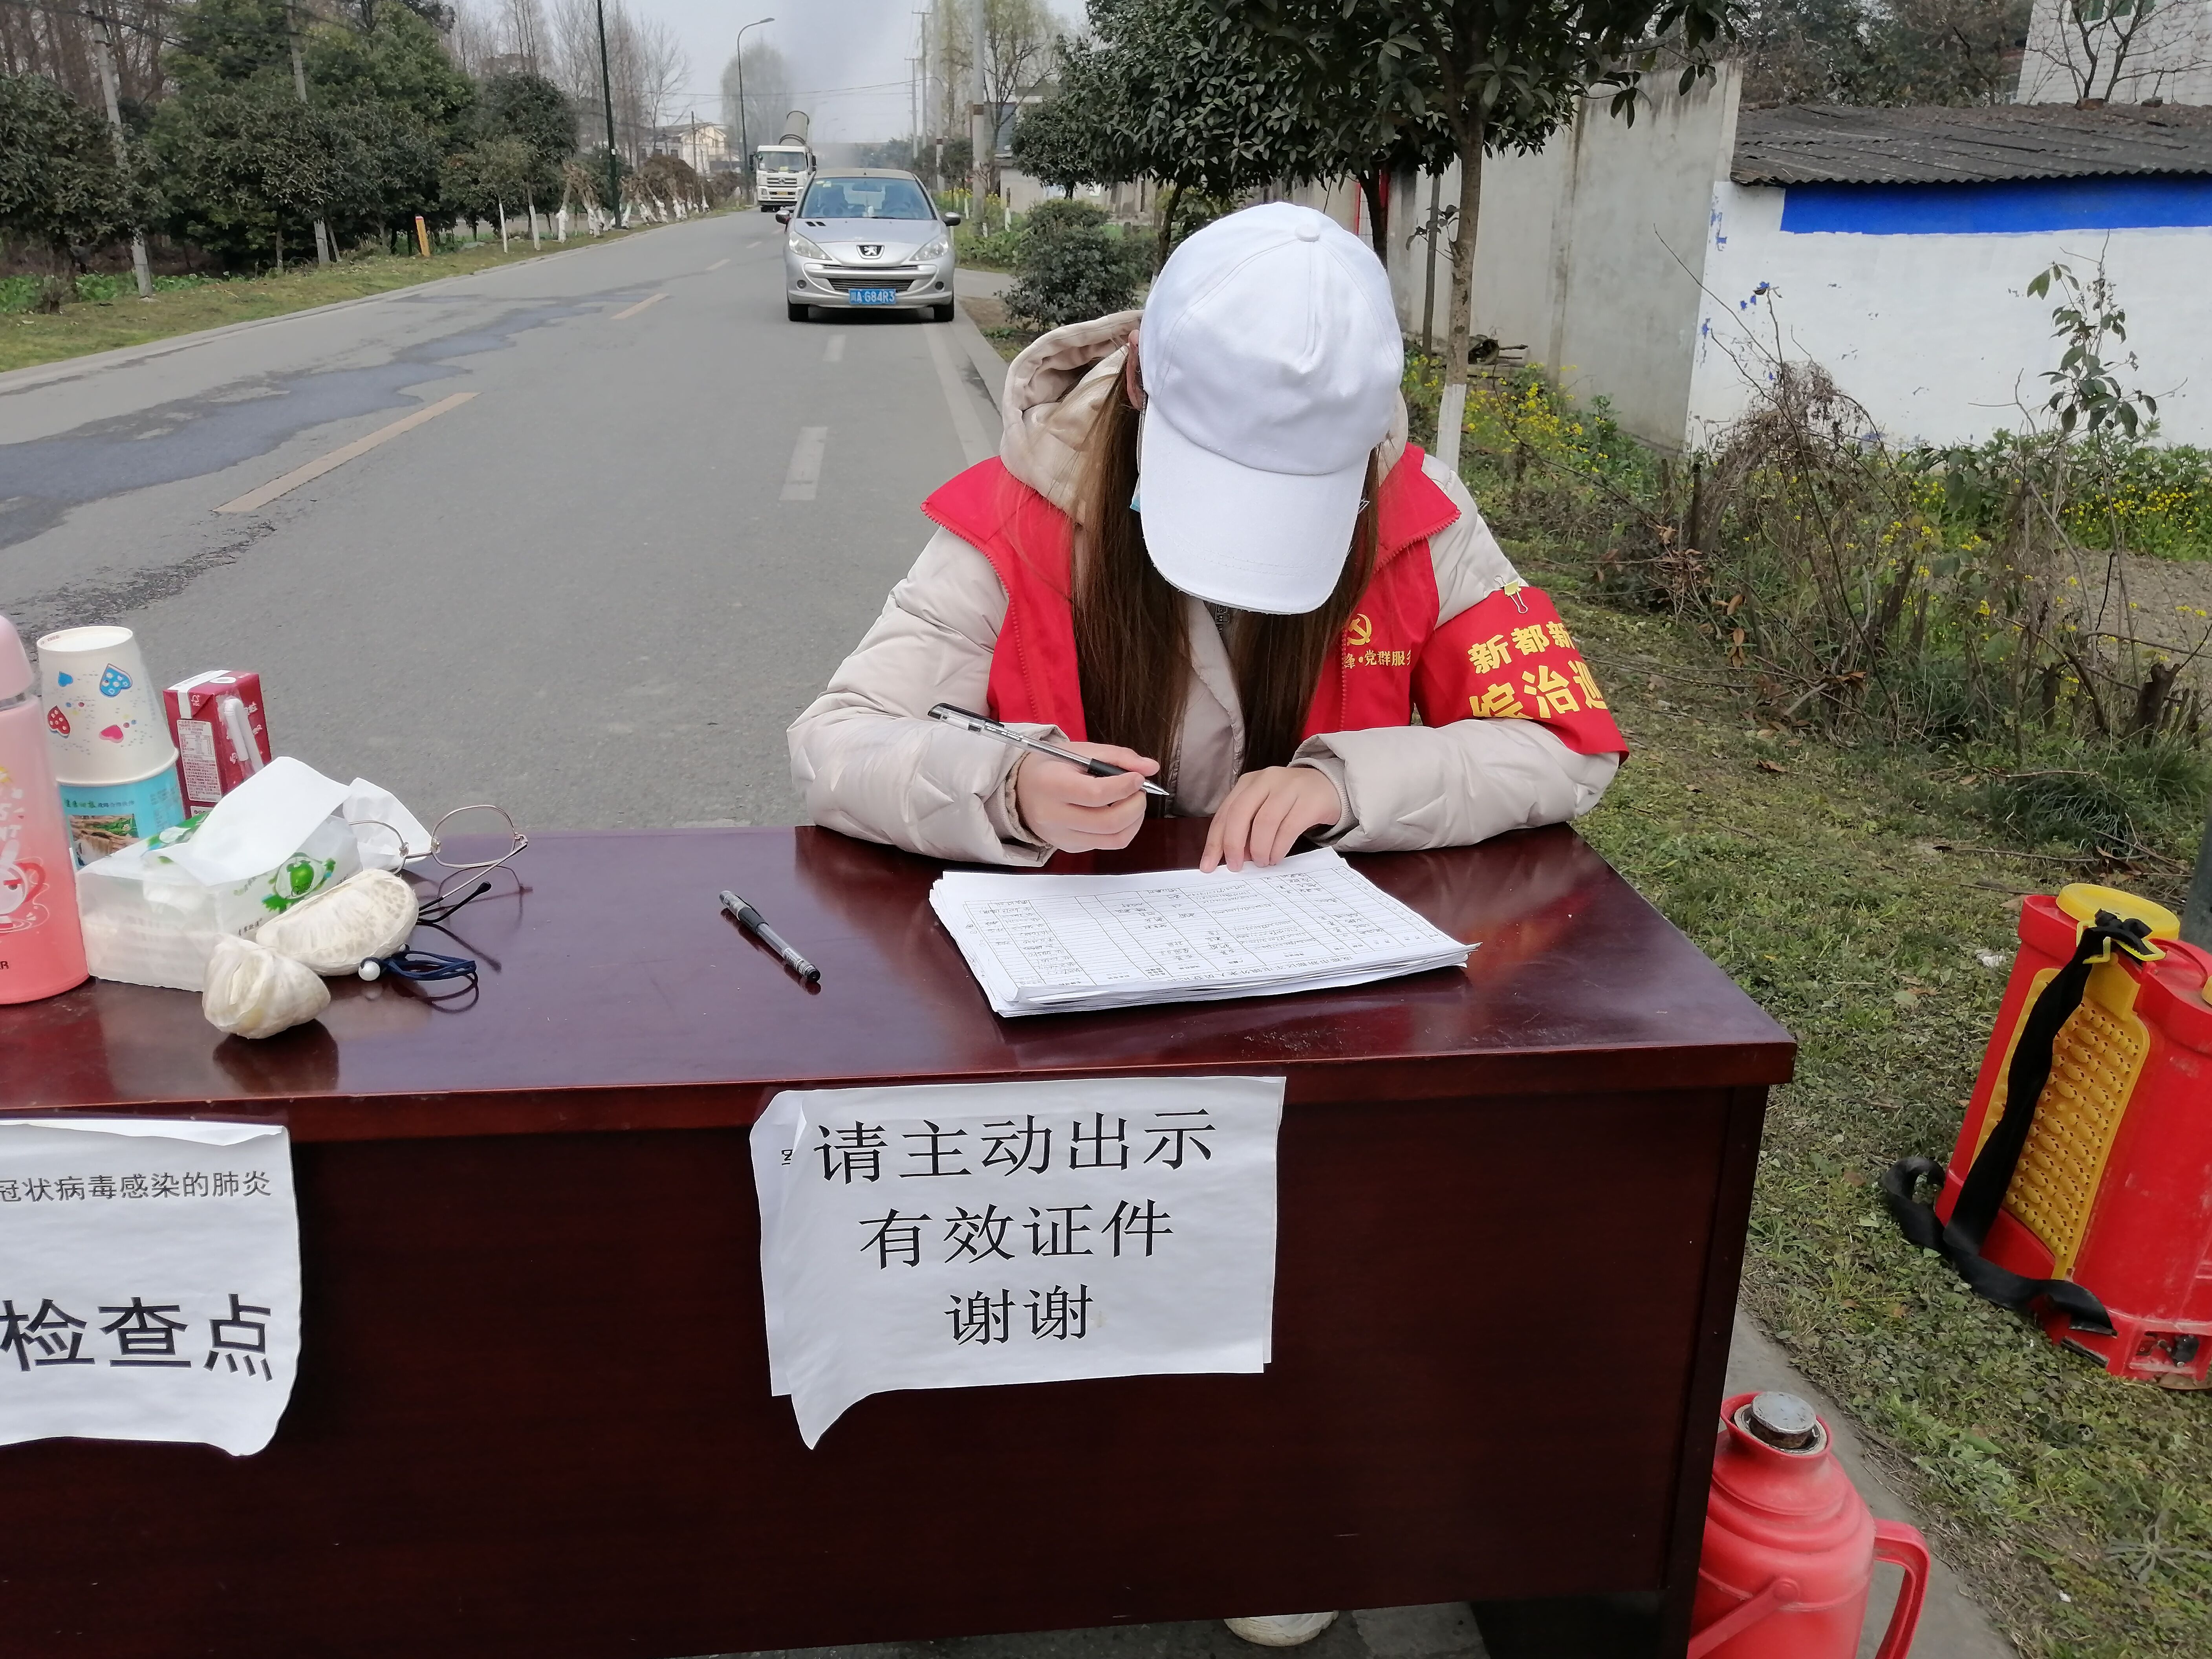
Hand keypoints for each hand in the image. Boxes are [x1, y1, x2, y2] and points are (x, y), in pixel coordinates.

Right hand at [1013, 742, 1160, 852]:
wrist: (1022, 789)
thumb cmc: (1053, 766)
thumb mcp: (1080, 751)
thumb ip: (1117, 756)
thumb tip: (1150, 768)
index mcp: (1051, 785)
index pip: (1095, 794)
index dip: (1124, 786)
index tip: (1138, 777)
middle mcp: (1053, 816)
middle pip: (1108, 822)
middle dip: (1135, 806)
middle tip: (1139, 791)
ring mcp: (1061, 836)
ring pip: (1112, 839)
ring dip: (1134, 820)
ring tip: (1133, 802)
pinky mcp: (1069, 847)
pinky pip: (1106, 844)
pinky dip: (1122, 829)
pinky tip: (1118, 813)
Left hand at [1201, 766, 1343, 872]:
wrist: (1329, 787)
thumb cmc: (1290, 803)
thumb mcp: (1264, 808)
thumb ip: (1246, 828)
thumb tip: (1233, 858)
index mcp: (1249, 783)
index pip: (1225, 813)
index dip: (1214, 841)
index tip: (1207, 866)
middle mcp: (1266, 780)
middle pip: (1240, 813)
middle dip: (1233, 844)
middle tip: (1235, 866)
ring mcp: (1289, 787)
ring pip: (1264, 821)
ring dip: (1259, 848)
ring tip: (1261, 862)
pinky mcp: (1309, 800)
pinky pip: (1289, 828)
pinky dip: (1278, 847)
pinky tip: (1276, 858)